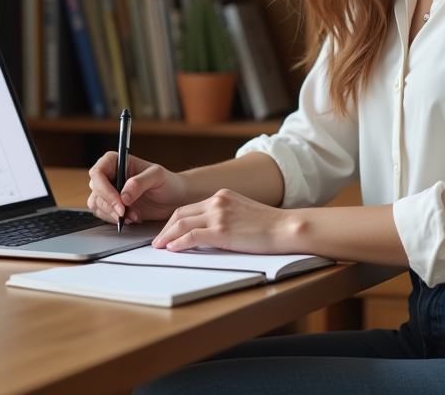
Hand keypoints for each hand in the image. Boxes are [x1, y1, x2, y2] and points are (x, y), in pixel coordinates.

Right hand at [87, 152, 186, 224]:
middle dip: (110, 204)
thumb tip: (123, 196)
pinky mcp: (113, 207)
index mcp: (116, 161)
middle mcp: (110, 176)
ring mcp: (110, 192)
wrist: (175, 199)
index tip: (119, 201)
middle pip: (95, 190)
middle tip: (125, 212)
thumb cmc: (168, 182)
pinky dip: (116, 220)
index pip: (97, 173)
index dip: (104, 188)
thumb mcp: (157, 176)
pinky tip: (132, 218)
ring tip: (133, 215)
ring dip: (113, 214)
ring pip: (97, 204)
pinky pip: (104, 215)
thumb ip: (139, 182)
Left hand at [152, 189, 291, 253]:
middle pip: (180, 214)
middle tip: (157, 241)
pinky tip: (172, 249)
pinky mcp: (222, 231)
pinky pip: (191, 236)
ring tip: (159, 247)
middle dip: (166, 229)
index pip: (189, 207)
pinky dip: (178, 243)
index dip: (174, 221)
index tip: (167, 231)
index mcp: (222, 196)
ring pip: (182, 224)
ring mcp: (219, 215)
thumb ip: (225, 216)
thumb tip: (210, 232)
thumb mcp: (243, 212)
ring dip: (167, 237)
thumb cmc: (270, 226)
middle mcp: (217, 201)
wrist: (286, 228)